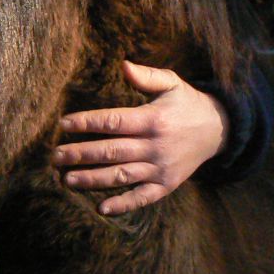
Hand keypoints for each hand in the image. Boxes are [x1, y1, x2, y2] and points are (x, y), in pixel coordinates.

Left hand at [52, 61, 229, 215]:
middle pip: (112, 150)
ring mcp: (161, 168)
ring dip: (93, 179)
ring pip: (122, 175)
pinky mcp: (166, 185)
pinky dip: (123, 204)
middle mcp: (155, 145)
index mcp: (152, 119)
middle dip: (81, 154)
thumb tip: (123, 65)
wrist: (218, 130)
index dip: (87, 123)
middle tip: (55, 156)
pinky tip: (101, 208)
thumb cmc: (186, 103)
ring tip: (67, 179)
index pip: (113, 121)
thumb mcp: (172, 83)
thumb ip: (147, 76)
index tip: (63, 124)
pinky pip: (143, 197)